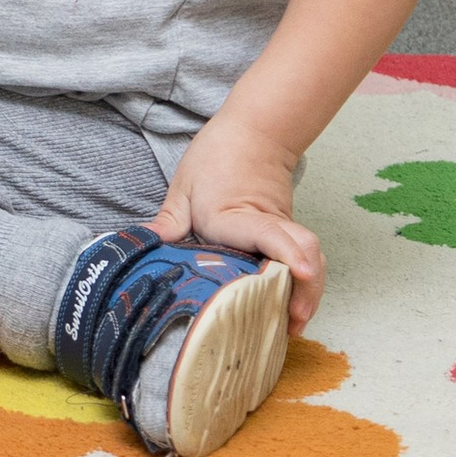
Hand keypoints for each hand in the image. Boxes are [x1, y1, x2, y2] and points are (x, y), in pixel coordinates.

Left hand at [148, 114, 324, 331]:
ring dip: (309, 290)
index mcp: (233, 215)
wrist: (253, 133)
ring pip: (310, 256)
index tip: (299, 272)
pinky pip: (306, 259)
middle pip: (301, 251)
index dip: (286, 252)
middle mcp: (265, 223)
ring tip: (293, 324)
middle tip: (291, 323)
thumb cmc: (215, 158)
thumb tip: (145, 246)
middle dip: (304, 288)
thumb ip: (169, 221)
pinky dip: (306, 283)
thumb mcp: (184, 186)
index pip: (266, 232)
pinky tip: (293, 307)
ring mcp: (283, 228)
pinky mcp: (290, 233)